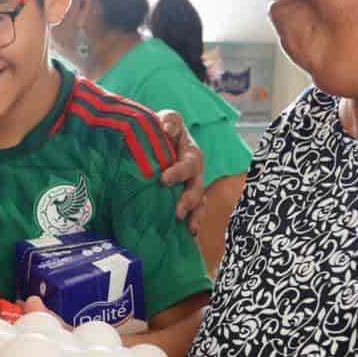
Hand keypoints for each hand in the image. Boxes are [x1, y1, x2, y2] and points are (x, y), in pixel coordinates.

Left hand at [156, 110, 206, 231]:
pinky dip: (191, 224)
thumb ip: (170, 121)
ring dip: (195, 216)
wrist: (158, 140)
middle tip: (178, 213)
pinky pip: (192, 213)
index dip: (177, 173)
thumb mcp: (169, 120)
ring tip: (190, 230)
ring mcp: (192, 188)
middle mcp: (195, 174)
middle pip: (197, 188)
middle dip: (189, 201)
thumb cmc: (164, 129)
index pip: (187, 165)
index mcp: (191, 154)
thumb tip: (166, 129)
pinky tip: (188, 236)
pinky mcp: (185, 199)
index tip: (163, 180)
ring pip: (199, 204)